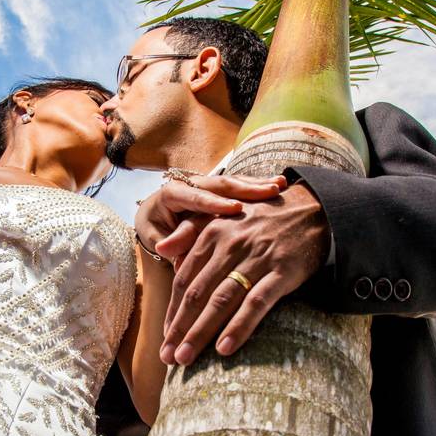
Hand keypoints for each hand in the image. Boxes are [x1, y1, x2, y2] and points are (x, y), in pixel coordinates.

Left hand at [134, 174, 286, 256]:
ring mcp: (209, 184)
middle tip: (269, 192)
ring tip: (279, 187)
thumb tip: (168, 253)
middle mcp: (192, 184)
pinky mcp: (220, 189)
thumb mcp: (156, 235)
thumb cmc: (155, 228)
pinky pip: (242, 184)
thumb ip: (167, 242)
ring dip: (257, 185)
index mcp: (173, 193)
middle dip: (246, 188)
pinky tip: (280, 185)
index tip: (235, 209)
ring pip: (235, 182)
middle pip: (221, 185)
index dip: (216, 203)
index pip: (196, 198)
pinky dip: (259, 186)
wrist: (154, 214)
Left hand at [158, 183, 329, 365]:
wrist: (313, 208)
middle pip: (197, 294)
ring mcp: (256, 259)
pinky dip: (238, 327)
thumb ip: (191, 231)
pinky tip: (224, 348)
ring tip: (186, 358)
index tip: (165, 337)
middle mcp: (230, 245)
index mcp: (212, 233)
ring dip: (200, 332)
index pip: (184, 279)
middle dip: (179, 328)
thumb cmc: (262, 217)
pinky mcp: (282, 271)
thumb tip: (161, 250)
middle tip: (168, 357)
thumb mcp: (224, 215)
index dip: (172, 311)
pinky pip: (255, 304)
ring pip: (221, 301)